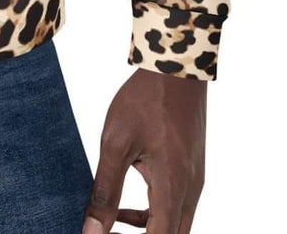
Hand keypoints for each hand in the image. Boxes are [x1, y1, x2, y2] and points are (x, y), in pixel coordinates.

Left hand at [82, 68, 206, 233]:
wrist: (175, 69)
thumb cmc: (145, 101)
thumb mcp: (116, 143)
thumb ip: (105, 190)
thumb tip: (92, 229)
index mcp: (173, 188)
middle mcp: (190, 191)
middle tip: (108, 233)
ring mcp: (194, 181)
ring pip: (175, 224)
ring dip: (147, 230)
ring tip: (114, 222)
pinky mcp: (191, 170)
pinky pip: (176, 206)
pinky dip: (153, 214)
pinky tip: (127, 207)